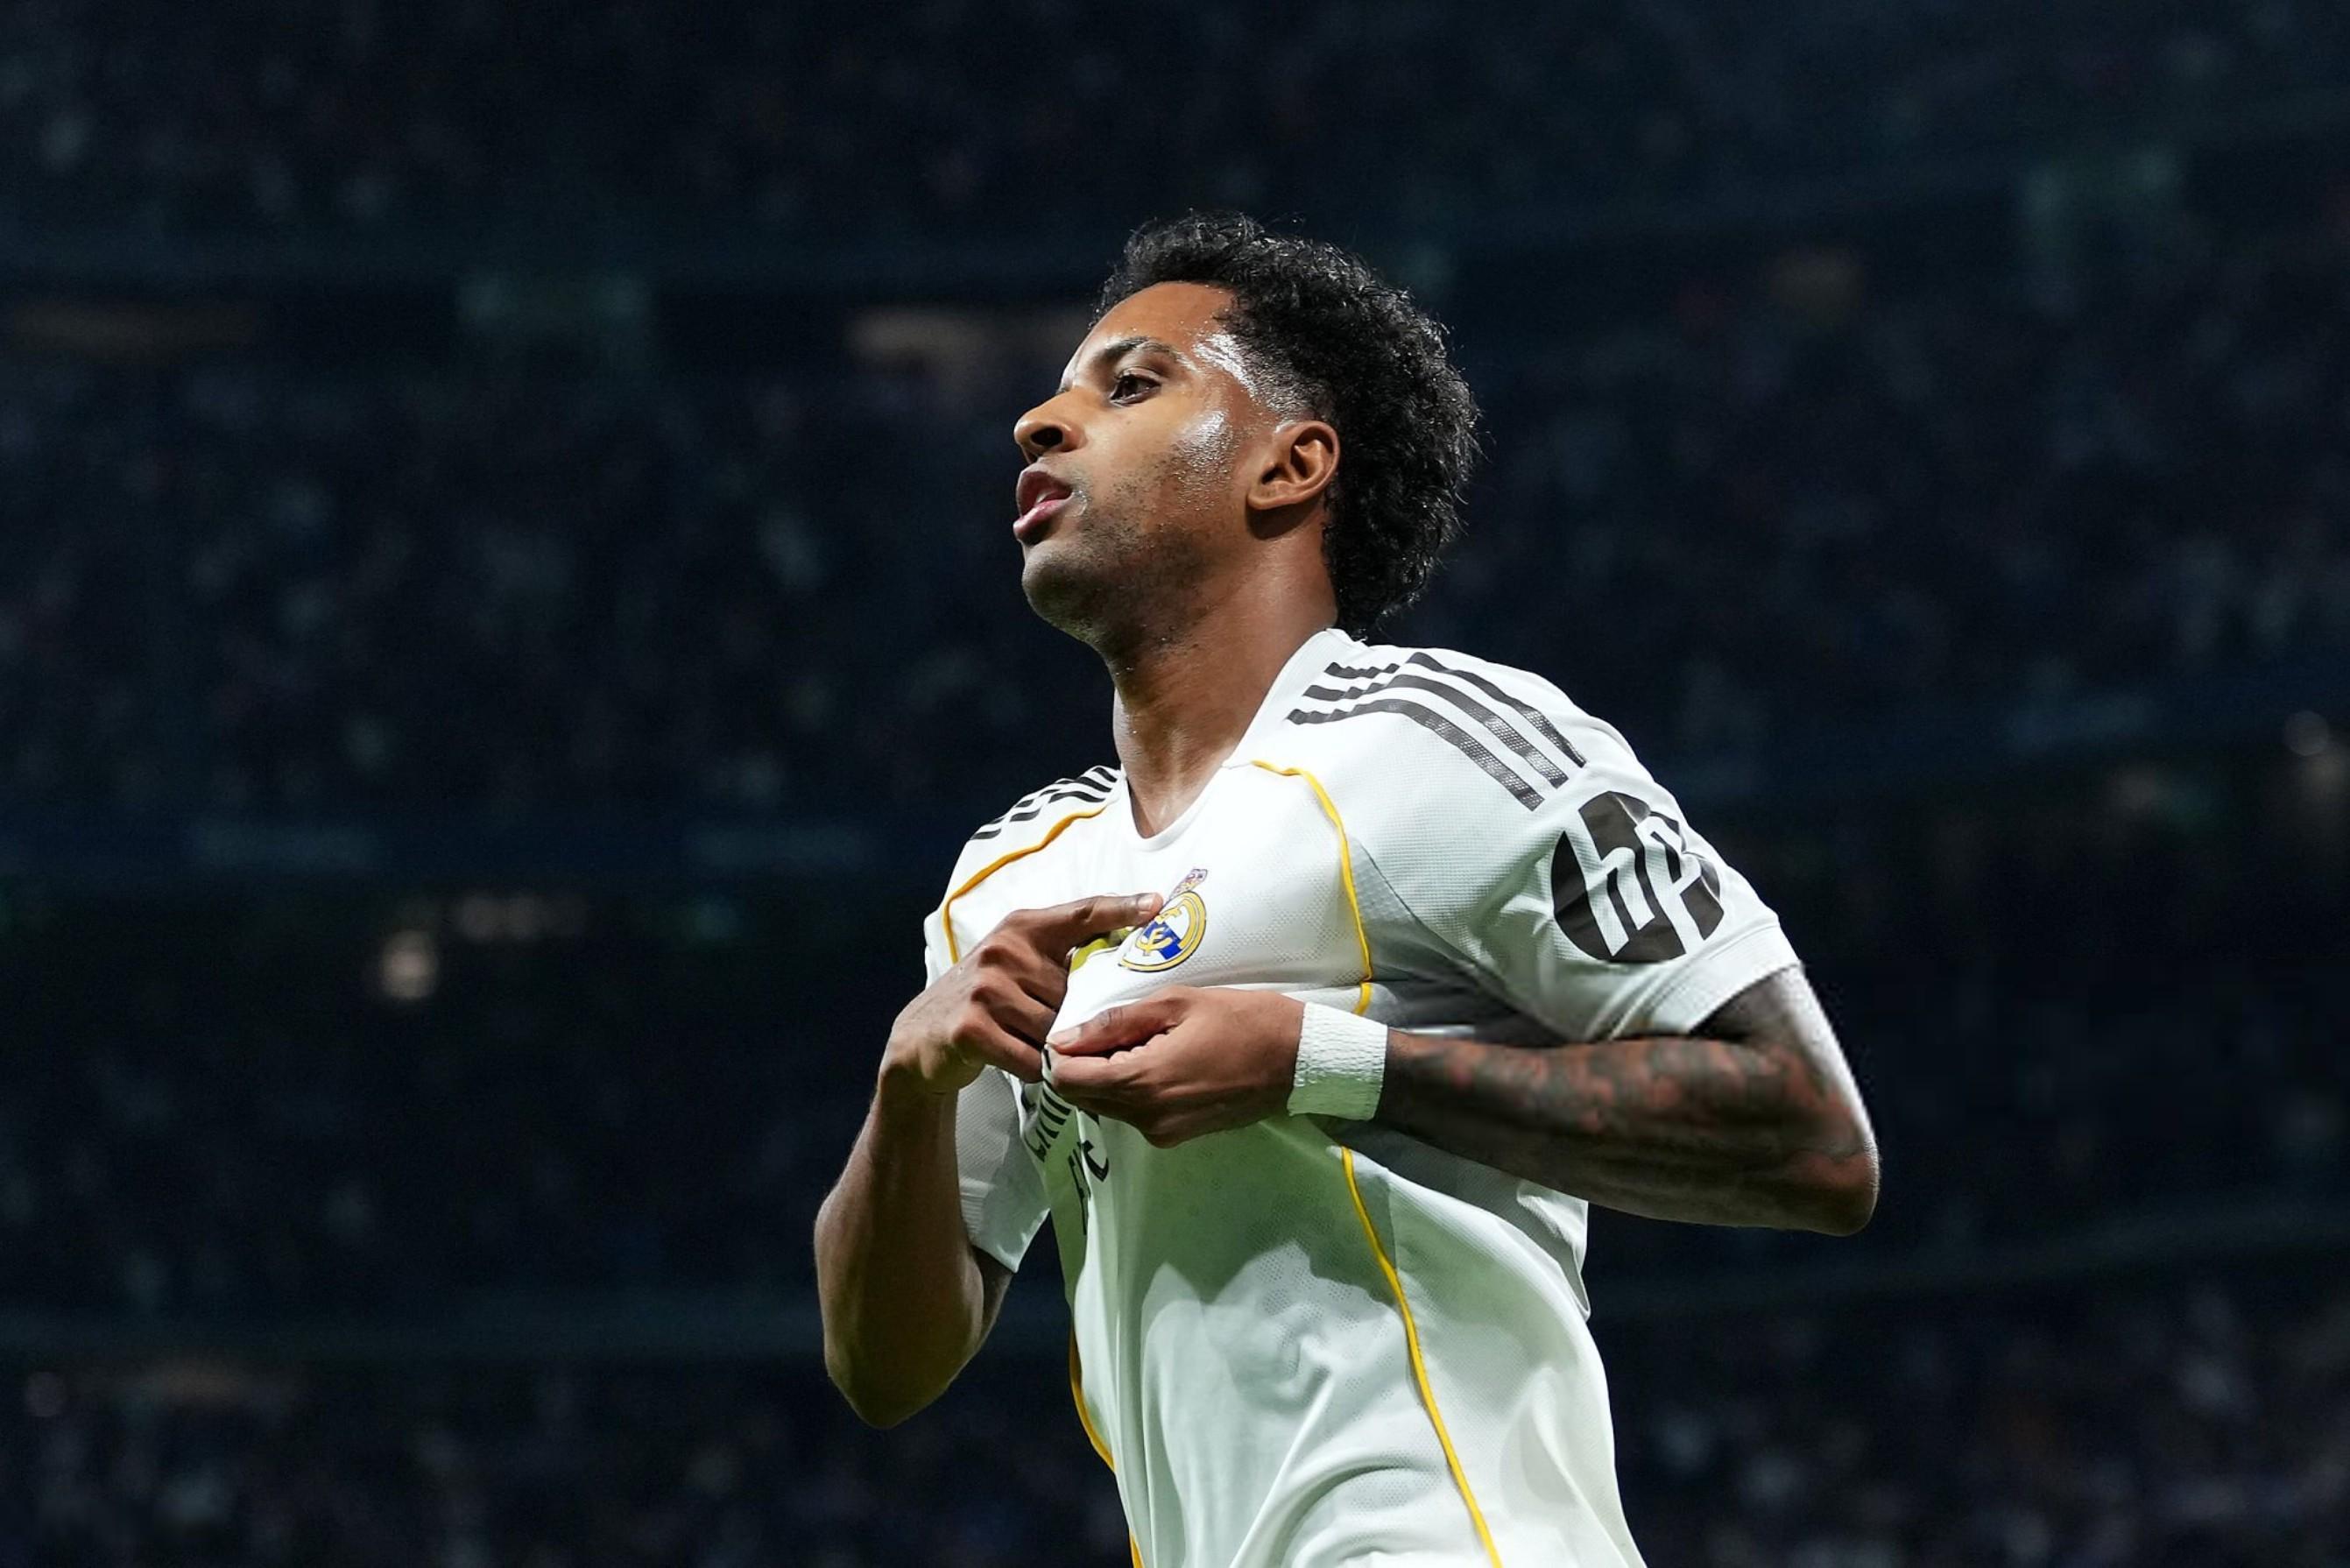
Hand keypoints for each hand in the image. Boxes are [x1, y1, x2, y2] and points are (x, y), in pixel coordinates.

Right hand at [883, 893, 1162, 1095]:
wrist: (923, 1036)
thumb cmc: (987, 998)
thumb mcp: (1019, 961)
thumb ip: (1060, 954)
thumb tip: (1127, 956)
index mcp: (1022, 927)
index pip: (1082, 912)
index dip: (1121, 908)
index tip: (1158, 905)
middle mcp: (1004, 950)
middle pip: (1073, 993)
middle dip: (1071, 1017)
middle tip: (1052, 1026)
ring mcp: (985, 988)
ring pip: (1054, 1029)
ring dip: (1051, 1046)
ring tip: (1029, 1042)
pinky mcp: (972, 1027)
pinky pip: (1031, 1058)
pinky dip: (1033, 1068)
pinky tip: (1018, 1060)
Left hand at [1045, 987, 1305, 1147]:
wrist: (1298, 1059)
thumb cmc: (1241, 1019)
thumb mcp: (1177, 1003)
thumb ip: (1115, 1022)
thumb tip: (1064, 1039)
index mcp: (1143, 1082)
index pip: (1068, 1081)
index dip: (1062, 1054)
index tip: (1077, 1029)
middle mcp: (1146, 1118)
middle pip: (1083, 1098)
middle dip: (1083, 1066)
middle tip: (1113, 1031)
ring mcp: (1163, 1133)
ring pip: (1106, 1107)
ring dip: (1108, 1077)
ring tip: (1142, 1042)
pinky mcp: (1177, 1137)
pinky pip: (1134, 1114)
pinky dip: (1132, 1089)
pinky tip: (1160, 1061)